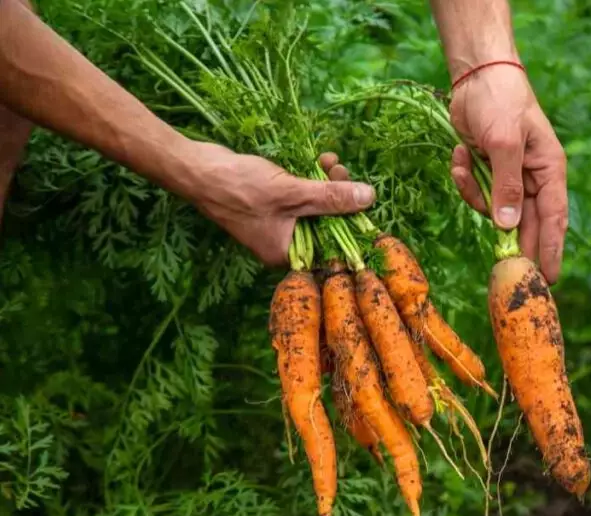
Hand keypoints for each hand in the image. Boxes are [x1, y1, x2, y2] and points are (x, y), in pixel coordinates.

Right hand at [182, 142, 374, 266]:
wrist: (195, 168)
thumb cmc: (239, 187)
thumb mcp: (293, 193)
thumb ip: (332, 198)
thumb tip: (369, 198)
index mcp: (286, 253)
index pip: (331, 247)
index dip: (350, 223)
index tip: (364, 200)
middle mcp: (282, 243)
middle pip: (325, 224)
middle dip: (339, 196)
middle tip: (343, 171)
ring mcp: (276, 224)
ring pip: (314, 206)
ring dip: (326, 183)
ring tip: (331, 161)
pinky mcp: (271, 204)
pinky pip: (300, 196)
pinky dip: (310, 179)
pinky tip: (319, 160)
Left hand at [448, 65, 568, 283]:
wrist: (476, 74)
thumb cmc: (500, 101)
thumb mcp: (504, 143)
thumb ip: (507, 186)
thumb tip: (507, 226)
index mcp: (549, 171)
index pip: (554, 219)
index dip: (551, 251)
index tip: (548, 280)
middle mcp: (532, 178)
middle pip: (525, 223)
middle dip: (510, 241)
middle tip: (503, 273)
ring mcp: (508, 176)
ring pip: (494, 209)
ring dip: (475, 194)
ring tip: (465, 162)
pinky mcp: (486, 171)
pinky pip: (476, 191)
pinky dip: (463, 178)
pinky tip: (459, 153)